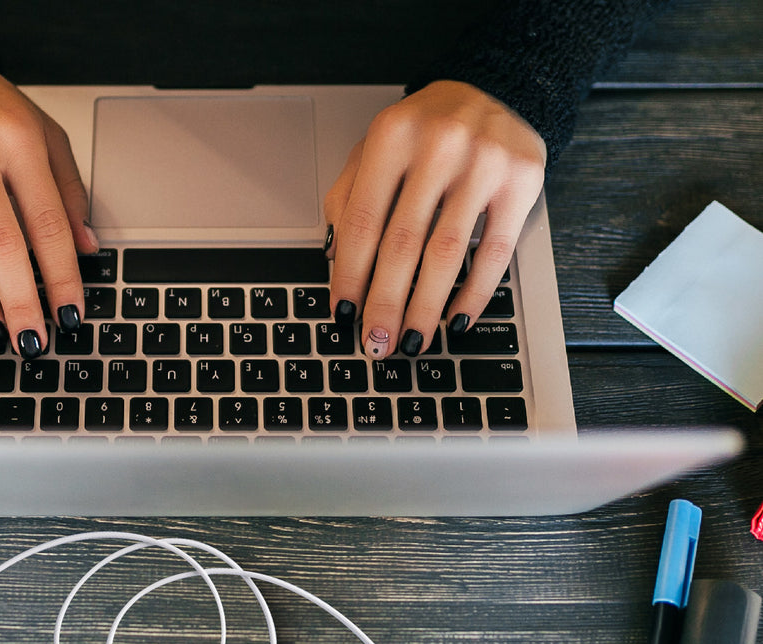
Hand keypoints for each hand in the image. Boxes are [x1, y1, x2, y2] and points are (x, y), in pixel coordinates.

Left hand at [324, 80, 545, 357]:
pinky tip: (455, 319)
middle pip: (402, 245)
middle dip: (385, 303)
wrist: (497, 90)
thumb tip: (333, 259)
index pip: (362, 222)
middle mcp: (438, 145)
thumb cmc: (427, 130)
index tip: (344, 314)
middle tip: (376, 343)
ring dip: (425, 308)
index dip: (350, 275)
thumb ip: (349, 196)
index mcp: (392, 136)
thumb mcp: (378, 149)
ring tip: (412, 341)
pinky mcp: (521, 183)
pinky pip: (494, 253)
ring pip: (446, 254)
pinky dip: (473, 293)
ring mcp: (483, 163)